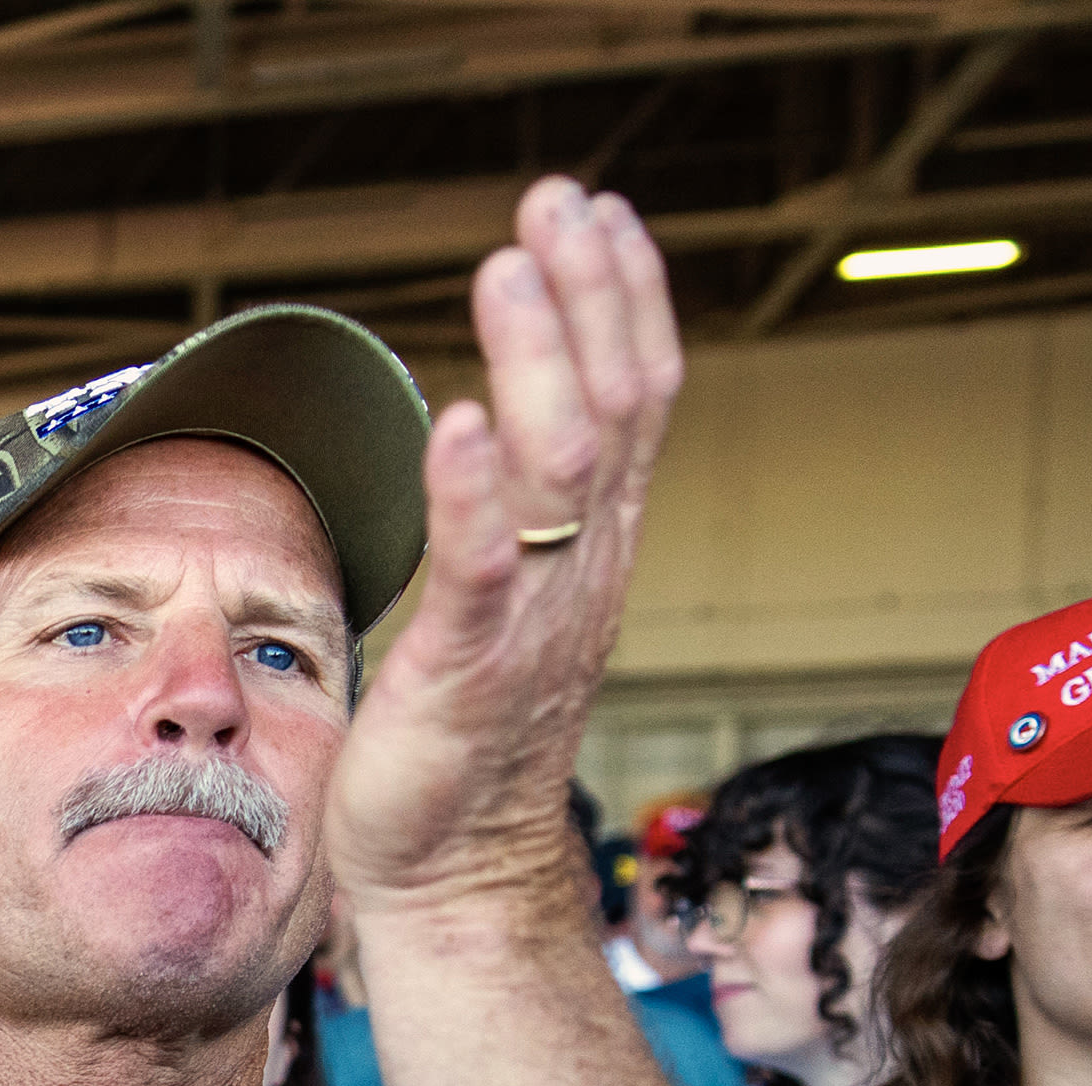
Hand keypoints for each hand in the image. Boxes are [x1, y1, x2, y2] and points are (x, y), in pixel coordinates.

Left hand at [323, 180, 684, 911]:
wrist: (457, 878)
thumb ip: (522, 517)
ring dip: (537, 359)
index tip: (598, 212)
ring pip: (560, 466)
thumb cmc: (468, 743)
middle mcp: (584, 573)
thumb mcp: (513, 602)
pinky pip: (483, 570)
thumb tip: (506, 427)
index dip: (624, 299)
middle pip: (616, 406)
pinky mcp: (467, 672)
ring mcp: (533, 620)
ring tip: (510, 269)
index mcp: (596, 550)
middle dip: (590, 295)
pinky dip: (472, 493)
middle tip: (559, 202)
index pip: (637, 398)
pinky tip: (454, 422)